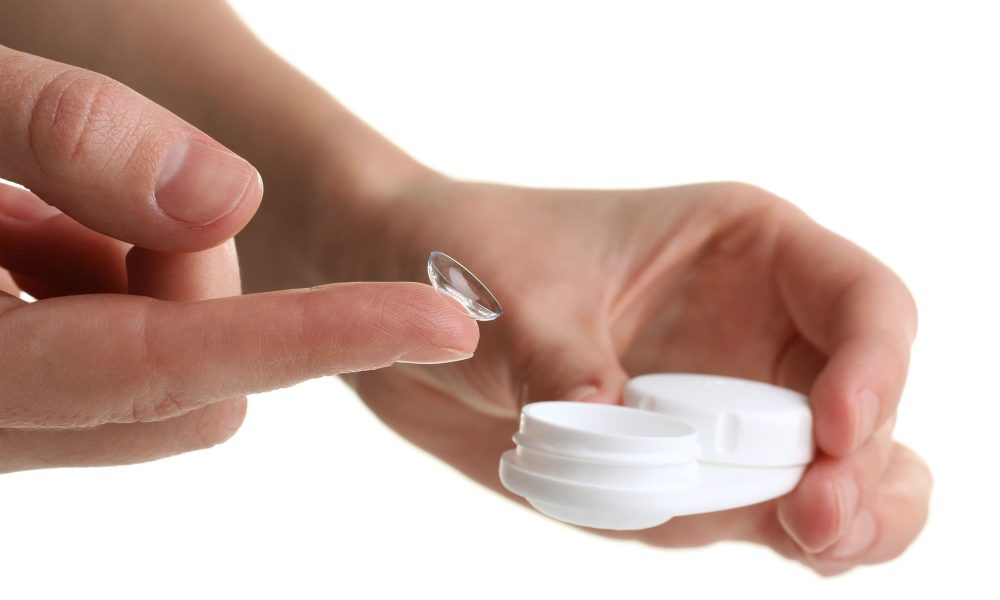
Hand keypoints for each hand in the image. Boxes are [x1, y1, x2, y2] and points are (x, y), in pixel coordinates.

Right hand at [0, 46, 477, 471]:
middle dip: (199, 281)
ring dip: (143, 271)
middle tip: (116, 177)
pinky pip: (108, 349)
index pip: (171, 369)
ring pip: (154, 370)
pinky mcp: (17, 388)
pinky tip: (33, 216)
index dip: (317, 337)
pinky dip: (106, 278)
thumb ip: (63, 137)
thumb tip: (226, 197)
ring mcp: (6, 413)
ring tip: (38, 193)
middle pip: (189, 390)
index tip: (443, 320)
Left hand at [339, 177, 930, 574]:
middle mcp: (752, 330)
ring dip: (843, 519)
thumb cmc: (466, 254)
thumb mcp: (514, 294)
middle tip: (815, 520)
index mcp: (745, 249)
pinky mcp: (682, 467)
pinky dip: (779, 537)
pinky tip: (781, 544)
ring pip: (834, 472)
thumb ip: (565, 362)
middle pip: (866, 404)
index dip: (875, 369)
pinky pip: (757, 511)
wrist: (396, 296)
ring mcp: (722, 406)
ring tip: (810, 540)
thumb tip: (608, 428)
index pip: (863, 304)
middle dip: (865, 468)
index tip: (832, 432)